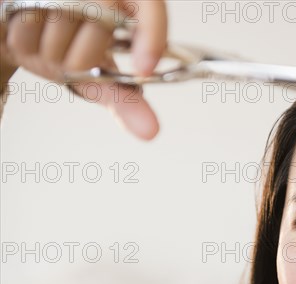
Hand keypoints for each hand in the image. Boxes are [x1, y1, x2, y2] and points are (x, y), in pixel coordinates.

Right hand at [0, 0, 167, 139]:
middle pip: (101, 24)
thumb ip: (126, 100)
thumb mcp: (99, 75)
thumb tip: (150, 131)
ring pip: (60, 27)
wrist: (16, 32)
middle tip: (76, 59)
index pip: (151, 6)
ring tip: (53, 47)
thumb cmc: (68, 51)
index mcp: (126, 0)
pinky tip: (33, 39)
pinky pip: (26, 30)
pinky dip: (28, 46)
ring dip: (53, 54)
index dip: (152, 37)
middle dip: (84, 57)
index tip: (144, 70)